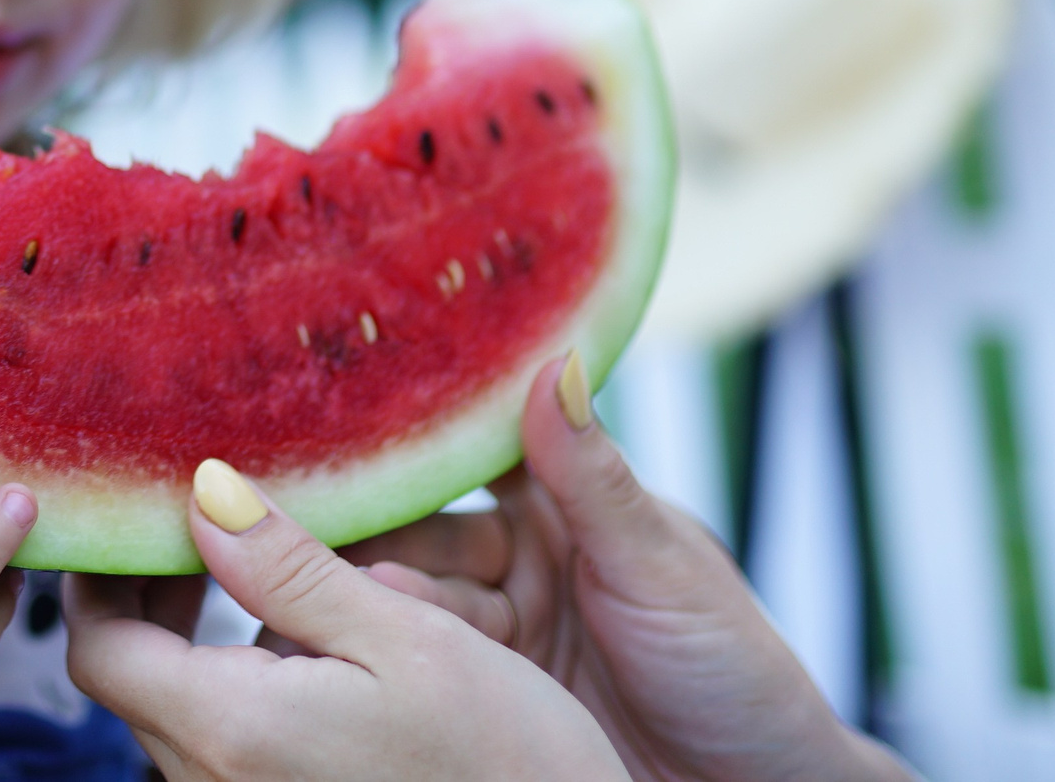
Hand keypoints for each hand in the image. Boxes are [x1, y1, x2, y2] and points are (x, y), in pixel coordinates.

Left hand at [64, 458, 626, 780]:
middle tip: (200, 522)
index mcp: (230, 729)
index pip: (95, 647)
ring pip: (181, 713)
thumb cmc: (506, 764)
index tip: (136, 508)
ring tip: (269, 571)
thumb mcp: (406, 636)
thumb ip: (289, 569)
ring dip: (203, 640)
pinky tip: (315, 649)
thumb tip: (203, 494)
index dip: (100, 572)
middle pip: (130, 679)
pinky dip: (244, 688)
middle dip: (152, 594)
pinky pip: (228, 749)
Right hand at [343, 354, 913, 781]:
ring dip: (377, 593)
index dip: (407, 434)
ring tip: (338, 592)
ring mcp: (498, 628)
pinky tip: (353, 639)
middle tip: (319, 527)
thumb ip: (592, 475)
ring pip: (411, 595)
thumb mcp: (659, 568)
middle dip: (374, 527)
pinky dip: (389, 649)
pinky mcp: (485, 694)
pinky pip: (424, 661)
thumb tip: (554, 360)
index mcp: (562, 503)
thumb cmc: (736, 668)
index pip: (467, 451)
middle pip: (420, 526)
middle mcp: (517, 557)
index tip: (342, 420)